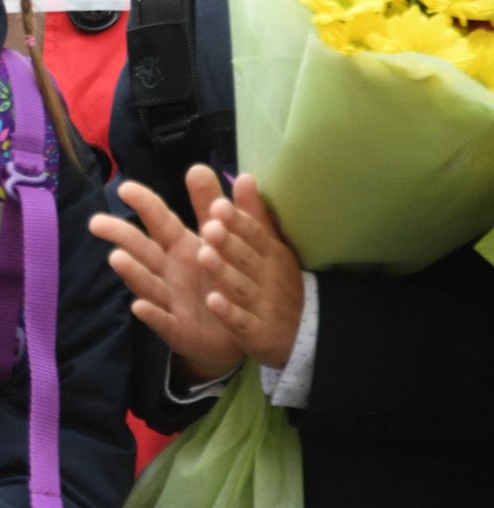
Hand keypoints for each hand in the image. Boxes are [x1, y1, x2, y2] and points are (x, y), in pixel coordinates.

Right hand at [89, 166, 242, 380]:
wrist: (244, 329)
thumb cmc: (225, 279)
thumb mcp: (227, 239)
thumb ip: (214, 206)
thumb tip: (200, 166)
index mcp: (181, 246)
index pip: (160, 221)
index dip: (145, 205)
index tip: (125, 188)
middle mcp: (169, 271)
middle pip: (142, 250)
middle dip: (121, 236)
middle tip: (95, 222)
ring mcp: (170, 300)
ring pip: (147, 283)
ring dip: (132, 272)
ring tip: (116, 258)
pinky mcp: (178, 330)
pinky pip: (162, 321)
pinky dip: (151, 314)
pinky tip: (139, 307)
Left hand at [196, 173, 303, 369]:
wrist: (303, 332)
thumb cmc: (274, 280)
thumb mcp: (266, 247)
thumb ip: (251, 214)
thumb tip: (245, 176)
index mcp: (270, 253)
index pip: (254, 234)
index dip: (238, 221)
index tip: (219, 206)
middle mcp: (268, 276)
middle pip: (246, 258)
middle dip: (229, 243)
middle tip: (209, 227)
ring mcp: (264, 305)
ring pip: (241, 287)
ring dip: (223, 272)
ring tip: (203, 255)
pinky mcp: (257, 332)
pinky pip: (242, 322)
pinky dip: (228, 312)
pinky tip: (212, 302)